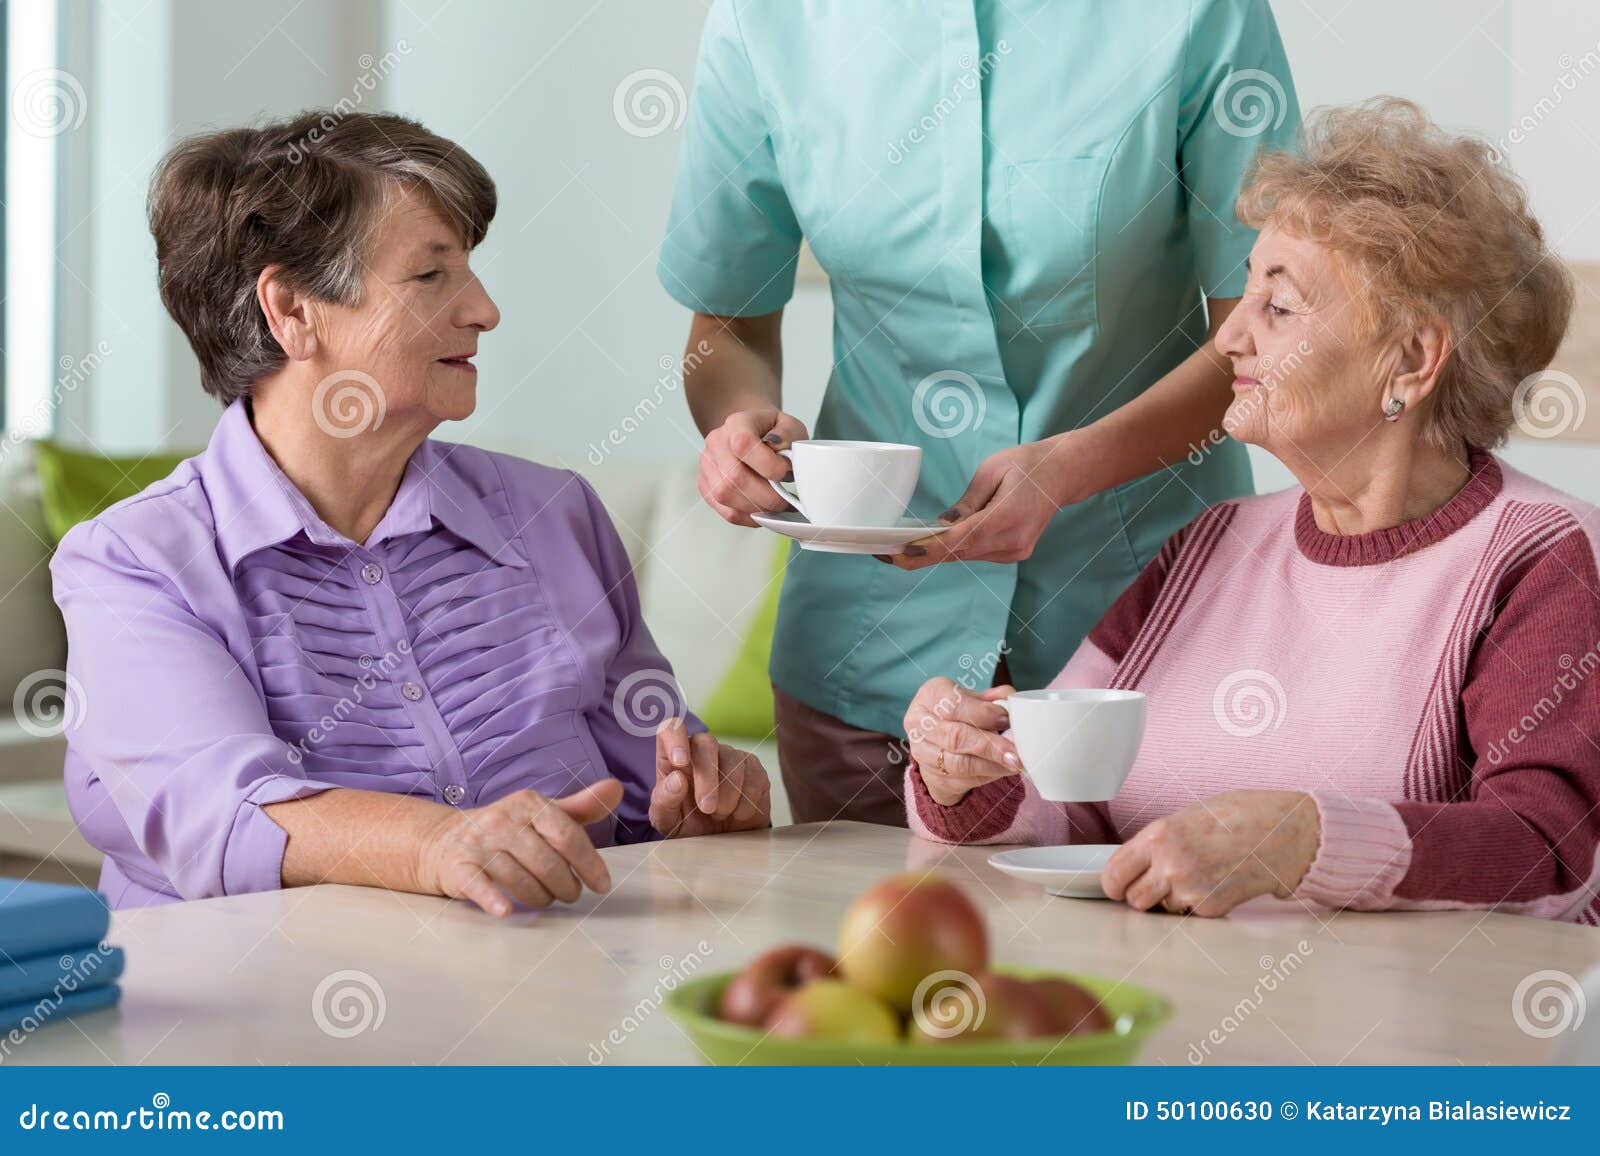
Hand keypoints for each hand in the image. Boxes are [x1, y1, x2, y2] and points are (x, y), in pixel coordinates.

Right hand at [415, 779, 622, 916]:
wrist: (444, 840)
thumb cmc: (505, 830)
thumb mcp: (542, 814)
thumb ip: (580, 807)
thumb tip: (616, 789)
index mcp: (529, 803)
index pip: (568, 836)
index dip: (589, 864)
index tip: (601, 885)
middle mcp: (504, 819)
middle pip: (548, 862)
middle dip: (566, 886)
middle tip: (570, 894)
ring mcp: (479, 843)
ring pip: (521, 879)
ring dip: (541, 898)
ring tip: (546, 899)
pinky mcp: (459, 866)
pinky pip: (479, 884)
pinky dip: (493, 899)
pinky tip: (506, 910)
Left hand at [650, 719, 771, 835]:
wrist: (721, 842)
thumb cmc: (690, 824)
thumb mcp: (668, 820)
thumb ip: (664, 800)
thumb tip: (676, 778)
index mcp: (674, 758)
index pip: (672, 729)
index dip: (675, 738)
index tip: (679, 762)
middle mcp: (703, 750)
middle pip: (706, 742)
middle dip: (707, 778)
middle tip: (706, 808)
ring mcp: (731, 757)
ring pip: (733, 762)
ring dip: (727, 796)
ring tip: (719, 815)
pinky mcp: (754, 769)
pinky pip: (754, 778)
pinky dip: (744, 803)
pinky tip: (736, 813)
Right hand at [698, 408, 809, 526]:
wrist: (750, 432)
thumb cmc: (771, 431)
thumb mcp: (788, 425)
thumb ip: (789, 438)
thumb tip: (784, 461)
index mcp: (736, 423)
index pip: (744, 445)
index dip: (769, 466)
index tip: (786, 473)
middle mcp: (716, 443)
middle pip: (734, 477)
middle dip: (767, 496)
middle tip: (786, 500)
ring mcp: (707, 466)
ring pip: (726, 496)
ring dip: (757, 508)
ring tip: (776, 506)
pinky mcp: (706, 487)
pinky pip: (726, 511)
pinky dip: (749, 517)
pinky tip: (763, 512)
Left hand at [890, 437, 1080, 569]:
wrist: (1062, 474)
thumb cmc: (1028, 464)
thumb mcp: (991, 470)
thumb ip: (966, 502)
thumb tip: (942, 526)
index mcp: (1008, 515)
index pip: (959, 540)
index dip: (927, 550)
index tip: (901, 554)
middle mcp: (1012, 540)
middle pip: (957, 552)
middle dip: (922, 553)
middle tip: (887, 552)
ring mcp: (1015, 550)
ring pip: (965, 555)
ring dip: (937, 550)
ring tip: (905, 545)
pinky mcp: (1014, 553)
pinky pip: (977, 553)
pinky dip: (957, 547)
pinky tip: (938, 540)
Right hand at [904, 677, 1020, 806]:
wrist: (939, 740)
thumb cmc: (961, 713)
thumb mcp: (975, 699)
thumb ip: (994, 698)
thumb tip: (1012, 701)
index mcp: (931, 694)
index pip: (954, 705)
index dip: (983, 714)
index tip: (1006, 720)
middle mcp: (919, 721)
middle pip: (955, 736)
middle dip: (990, 745)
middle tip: (1015, 752)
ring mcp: (921, 750)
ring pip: (958, 763)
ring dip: (990, 765)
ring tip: (1013, 763)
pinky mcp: (930, 775)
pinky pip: (961, 779)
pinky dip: (986, 775)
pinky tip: (1002, 770)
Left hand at [1101, 790, 1321, 917]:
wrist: (1279, 833)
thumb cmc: (1235, 817)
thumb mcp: (1184, 817)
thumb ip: (1157, 841)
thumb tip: (1134, 862)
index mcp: (1157, 837)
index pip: (1114, 873)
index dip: (1114, 884)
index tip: (1117, 886)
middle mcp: (1169, 865)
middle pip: (1134, 899)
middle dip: (1142, 894)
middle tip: (1157, 883)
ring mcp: (1190, 889)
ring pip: (1162, 909)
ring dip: (1171, 900)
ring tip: (1195, 876)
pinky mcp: (1211, 908)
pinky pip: (1189, 914)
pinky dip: (1197, 905)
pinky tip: (1215, 883)